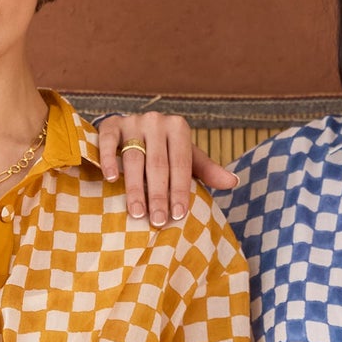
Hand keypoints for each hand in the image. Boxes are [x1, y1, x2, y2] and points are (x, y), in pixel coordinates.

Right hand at [97, 111, 238, 225]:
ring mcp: (132, 121)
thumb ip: (207, 170)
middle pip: (158, 164)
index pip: (181, 163)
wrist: (134, 128)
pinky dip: (108, 160)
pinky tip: (110, 179)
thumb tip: (233, 182)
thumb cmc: (164, 149)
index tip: (178, 214)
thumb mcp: (186, 157)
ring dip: (134, 188)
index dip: (180, 190)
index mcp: (178, 128)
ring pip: (133, 158)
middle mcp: (156, 121)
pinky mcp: (110, 123)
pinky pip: (108, 141)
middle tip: (158, 221)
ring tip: (137, 212)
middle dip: (158, 195)